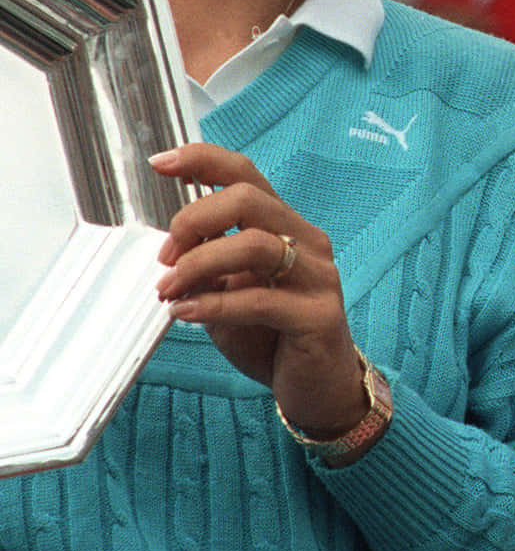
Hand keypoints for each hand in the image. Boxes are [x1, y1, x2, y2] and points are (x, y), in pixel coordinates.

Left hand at [151, 143, 368, 438]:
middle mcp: (307, 241)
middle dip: (195, 219)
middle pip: (249, 199)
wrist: (318, 389)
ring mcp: (319, 276)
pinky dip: (214, 304)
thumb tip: (169, 248)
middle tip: (165, 256)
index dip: (203, 161)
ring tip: (169, 289)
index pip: (247, 176)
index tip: (160, 164)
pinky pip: (260, 299)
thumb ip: (208, 267)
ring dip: (199, 264)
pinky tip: (186, 314)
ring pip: (256, 244)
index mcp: (285, 226)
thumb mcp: (230, 294)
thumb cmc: (271, 337)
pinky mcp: (319, 315)